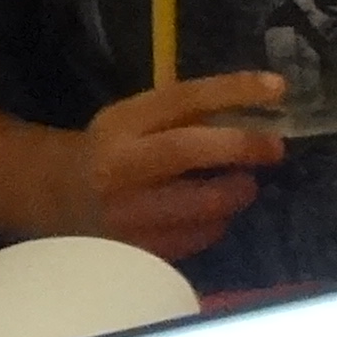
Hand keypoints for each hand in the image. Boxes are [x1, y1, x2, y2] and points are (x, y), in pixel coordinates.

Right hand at [59, 72, 283, 259]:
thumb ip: (186, 115)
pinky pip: (197, 236)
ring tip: (245, 184)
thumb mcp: (137, 120)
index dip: (232, 90)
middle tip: (274, 147)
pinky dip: (217, 223)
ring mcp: (127, 211)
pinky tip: (214, 213)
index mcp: (121, 123)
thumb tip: (261, 103)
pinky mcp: (139, 248)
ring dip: (236, 193)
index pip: (181, 99)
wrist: (61, 197)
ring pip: (200, 204)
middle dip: (240, 146)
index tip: (276, 87)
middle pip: (187, 149)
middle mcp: (120, 165)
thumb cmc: (115, 150)